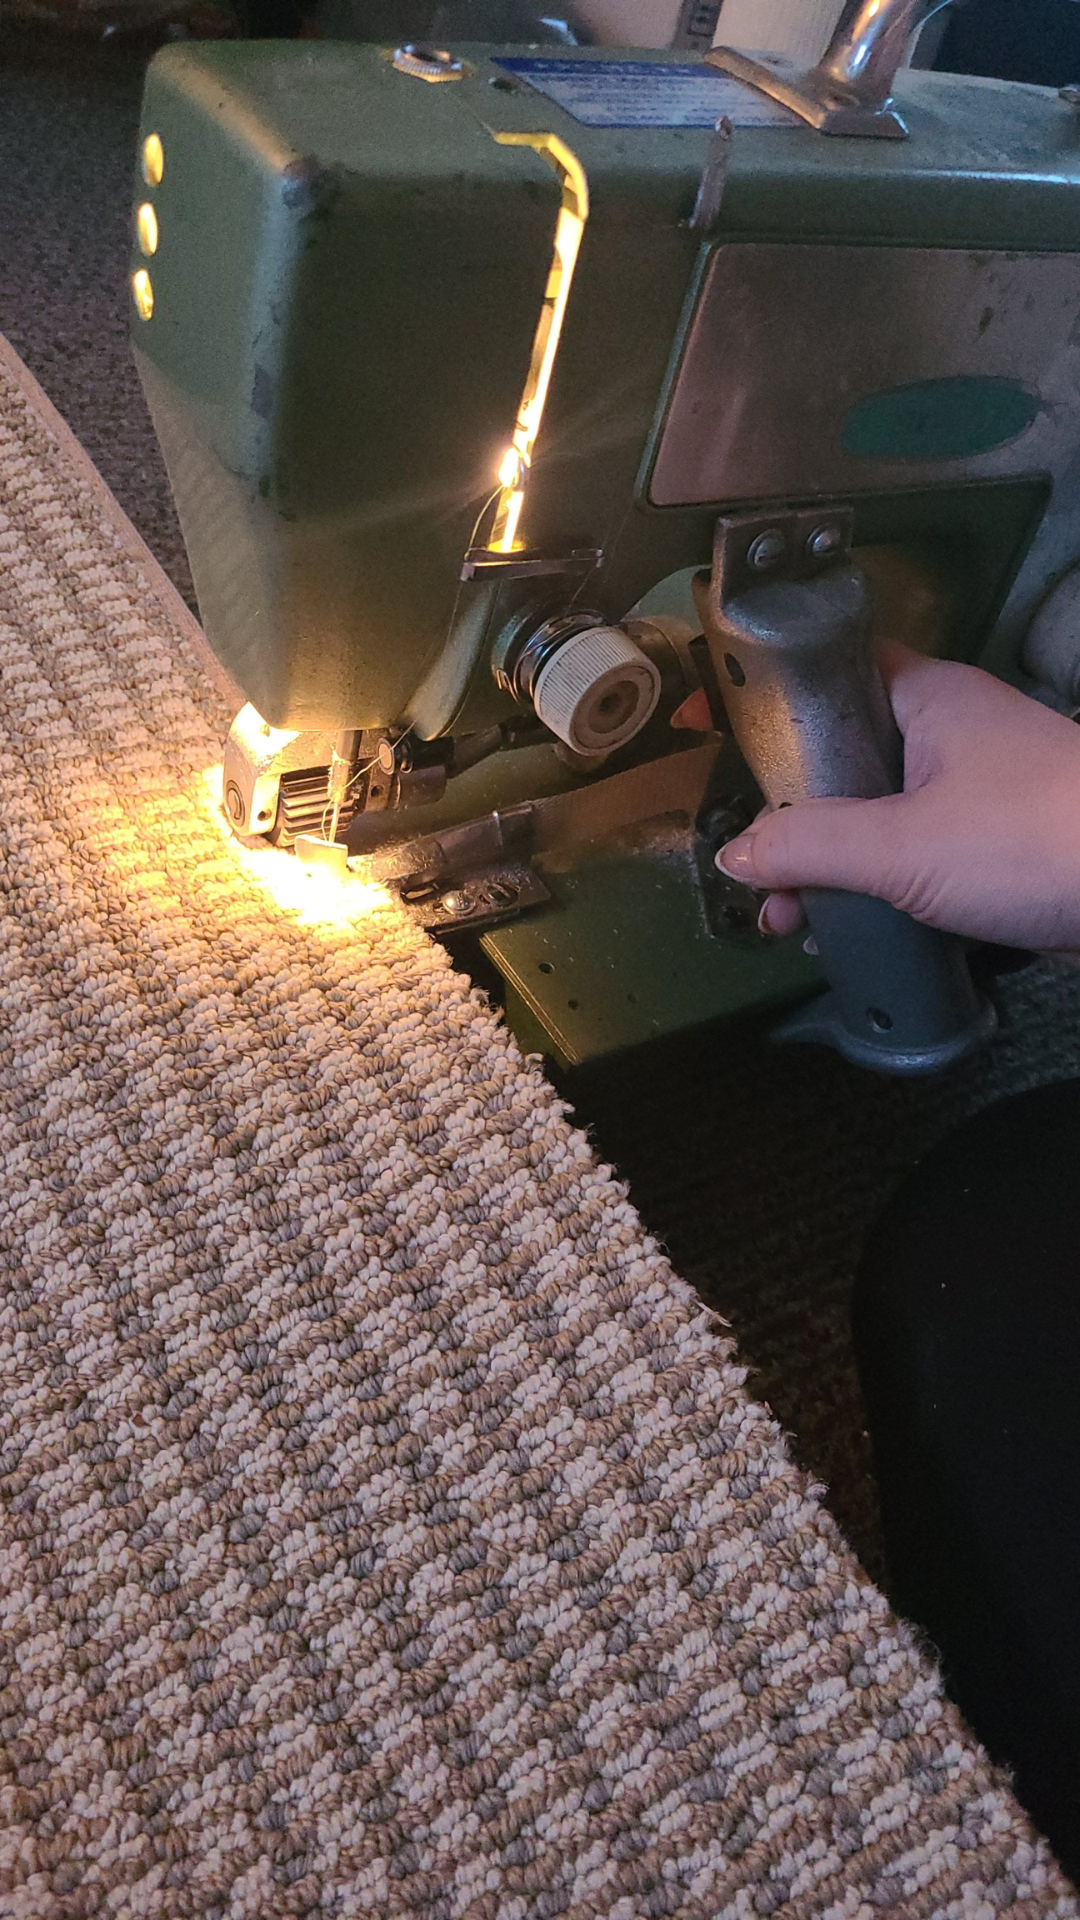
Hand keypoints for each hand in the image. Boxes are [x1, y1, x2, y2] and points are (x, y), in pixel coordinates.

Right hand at [716, 643, 1079, 955]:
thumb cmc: (1028, 841)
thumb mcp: (900, 845)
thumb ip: (809, 845)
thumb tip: (735, 854)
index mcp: (928, 697)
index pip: (832, 676)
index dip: (775, 712)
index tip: (723, 756)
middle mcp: (952, 734)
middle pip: (848, 763)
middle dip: (796, 825)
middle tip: (763, 883)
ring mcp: (980, 794)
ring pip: (882, 821)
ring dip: (837, 870)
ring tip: (797, 924)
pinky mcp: (1000, 851)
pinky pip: (920, 862)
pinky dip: (884, 893)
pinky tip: (855, 933)